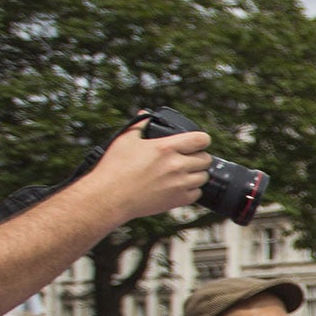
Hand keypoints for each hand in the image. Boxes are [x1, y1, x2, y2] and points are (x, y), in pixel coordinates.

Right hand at [97, 116, 212, 221]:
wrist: (109, 197)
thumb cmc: (114, 169)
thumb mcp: (125, 140)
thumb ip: (139, 125)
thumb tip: (144, 114)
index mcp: (166, 148)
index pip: (200, 139)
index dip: (201, 139)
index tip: (198, 141)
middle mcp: (176, 165)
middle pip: (206, 159)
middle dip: (199, 156)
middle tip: (189, 157)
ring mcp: (179, 184)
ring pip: (204, 177)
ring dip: (197, 173)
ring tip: (184, 172)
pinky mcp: (178, 200)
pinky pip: (197, 194)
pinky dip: (192, 190)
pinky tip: (180, 186)